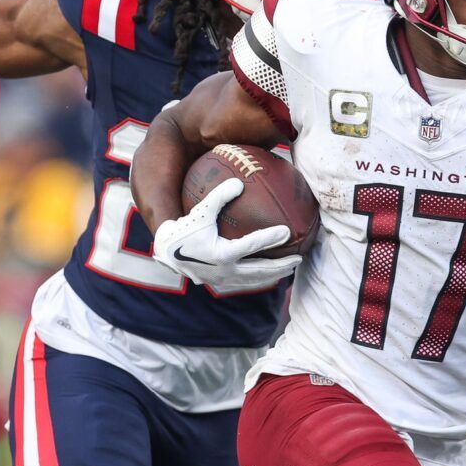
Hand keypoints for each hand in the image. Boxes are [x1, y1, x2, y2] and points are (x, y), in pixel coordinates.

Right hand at [151, 177, 300, 290]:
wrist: (167, 252)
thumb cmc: (184, 228)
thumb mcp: (201, 210)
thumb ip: (219, 196)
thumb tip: (240, 182)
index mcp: (221, 253)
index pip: (251, 246)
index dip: (270, 238)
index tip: (287, 231)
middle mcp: (224, 271)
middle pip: (259, 271)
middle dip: (281, 266)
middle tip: (299, 259)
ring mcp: (223, 280)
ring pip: (254, 280)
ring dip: (273, 275)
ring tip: (289, 269)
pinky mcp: (220, 283)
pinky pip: (244, 282)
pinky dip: (258, 278)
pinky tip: (269, 273)